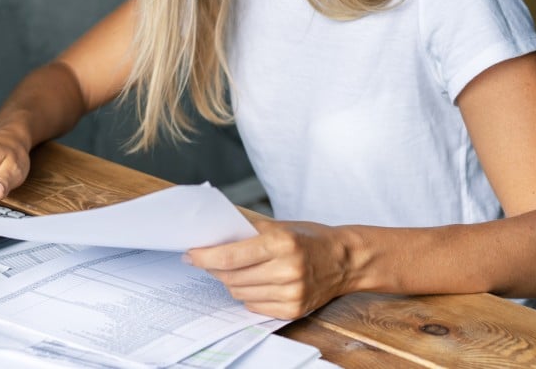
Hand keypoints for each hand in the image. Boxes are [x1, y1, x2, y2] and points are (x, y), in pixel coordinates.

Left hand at [186, 218, 351, 318]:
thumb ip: (247, 230)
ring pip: (239, 293)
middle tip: (204, 260)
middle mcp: (287, 270)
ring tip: (232, 270)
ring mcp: (291, 292)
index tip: (190, 254)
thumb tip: (211, 233)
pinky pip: (254, 306)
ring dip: (229, 282)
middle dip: (213, 268)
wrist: (344, 259)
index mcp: (282, 243)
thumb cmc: (309, 238)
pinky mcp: (293, 309)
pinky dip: (247, 294)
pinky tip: (252, 282)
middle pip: (232, 277)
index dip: (205, 257)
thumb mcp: (279, 225)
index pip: (231, 257)